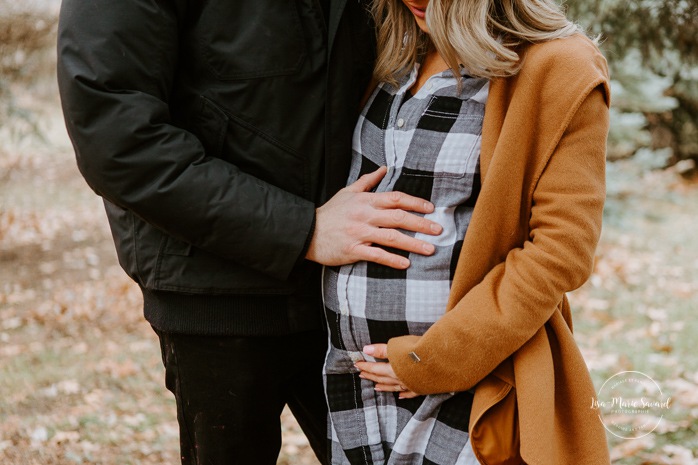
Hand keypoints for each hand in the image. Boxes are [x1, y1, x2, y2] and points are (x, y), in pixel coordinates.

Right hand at [306, 167, 442, 268]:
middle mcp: (365, 215)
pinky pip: (376, 255)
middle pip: (398, 217)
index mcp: (365, 200)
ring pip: (391, 237)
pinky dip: (392, 259)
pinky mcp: (353, 250)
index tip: (431, 209)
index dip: (415, 202)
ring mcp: (359, 233)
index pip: (396, 198)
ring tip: (429, 249)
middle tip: (438, 230)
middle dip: (421, 223)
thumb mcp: (347, 192)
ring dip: (413, 243)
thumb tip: (384, 168)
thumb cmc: (329, 213)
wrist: (306, 231)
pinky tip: (405, 264)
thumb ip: (368, 181)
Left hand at [355, 344, 418, 398]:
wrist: (445, 362)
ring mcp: (412, 385)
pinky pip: (411, 393)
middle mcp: (401, 379)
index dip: (366, 366)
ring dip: (384, 387)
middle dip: (371, 376)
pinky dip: (404, 395)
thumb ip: (383, 349)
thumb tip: (365, 349)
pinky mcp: (423, 387)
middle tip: (361, 375)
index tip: (357, 364)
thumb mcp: (400, 346)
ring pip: (394, 387)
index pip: (376, 368)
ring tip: (376, 388)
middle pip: (383, 379)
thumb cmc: (422, 350)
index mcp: (394, 369)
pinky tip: (401, 396)